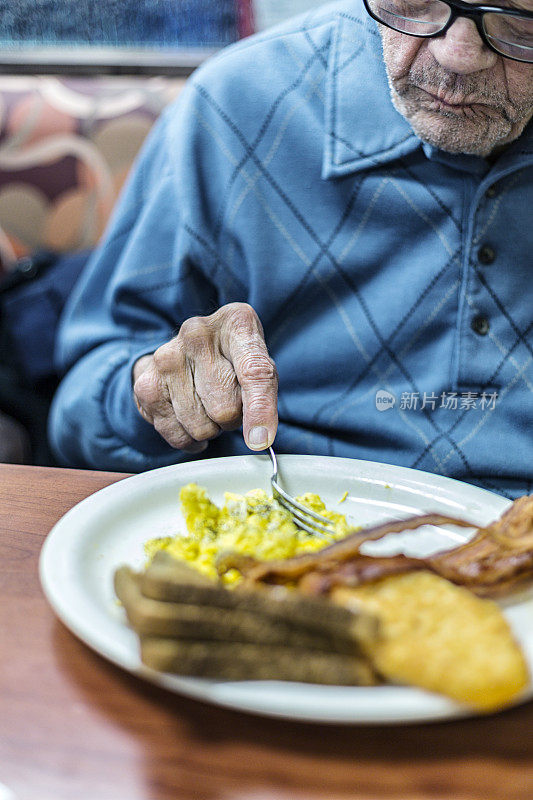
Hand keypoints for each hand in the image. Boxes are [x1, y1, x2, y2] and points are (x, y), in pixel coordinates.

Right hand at [133, 303, 277, 452]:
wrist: (189, 349)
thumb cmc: (232, 358)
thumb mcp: (259, 362)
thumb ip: (264, 395)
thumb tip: (258, 439)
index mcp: (235, 323)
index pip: (253, 371)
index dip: (259, 408)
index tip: (260, 438)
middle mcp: (196, 334)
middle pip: (225, 409)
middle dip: (232, 418)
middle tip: (228, 399)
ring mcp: (166, 358)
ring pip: (201, 427)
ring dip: (211, 428)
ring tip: (208, 403)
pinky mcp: (146, 385)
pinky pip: (177, 435)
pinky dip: (189, 438)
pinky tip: (191, 418)